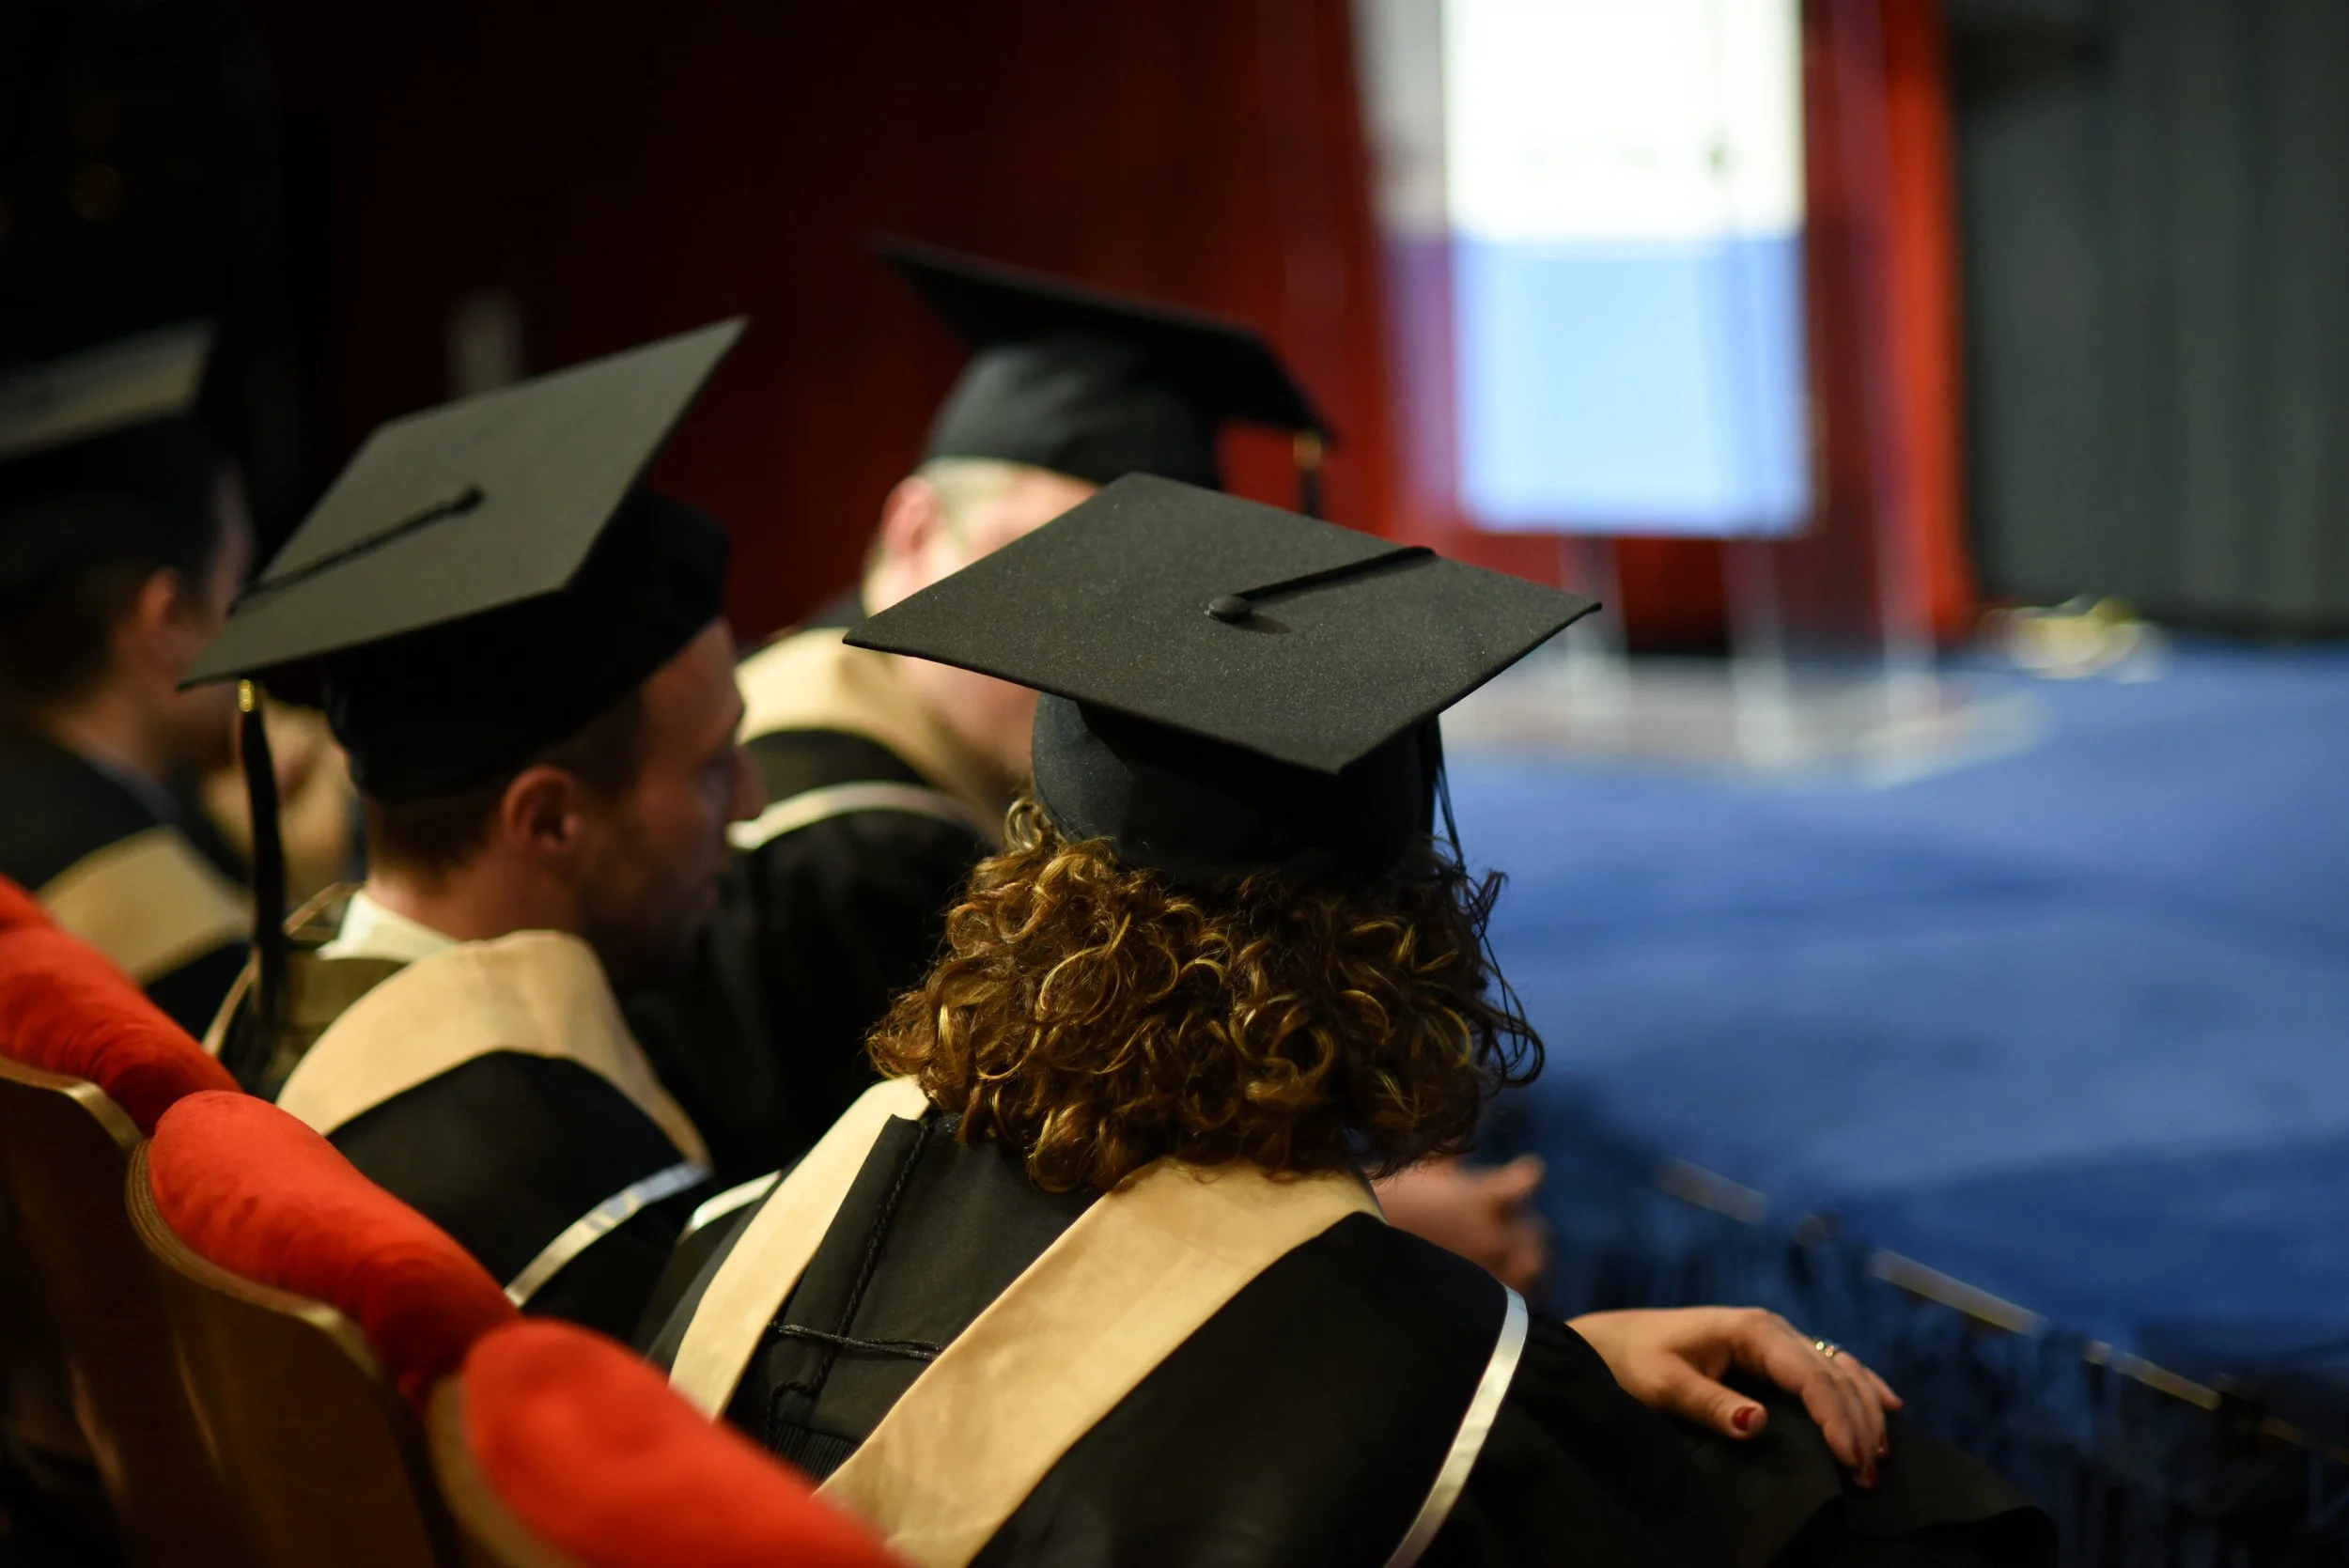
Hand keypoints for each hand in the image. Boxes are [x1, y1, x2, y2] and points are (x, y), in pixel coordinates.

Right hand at [1374, 1155, 1549, 1294]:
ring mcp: (1491, 1276)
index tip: (1524, 1173)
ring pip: (1533, 1266)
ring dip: (1525, 1258)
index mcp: (1479, 1200)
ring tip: (1512, 1258)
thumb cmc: (1382, 1209)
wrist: (1356, 1258)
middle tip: (1510, 1225)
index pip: (1525, 1180)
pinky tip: (1503, 1287)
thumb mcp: (1416, 1175)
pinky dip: (1516, 1289)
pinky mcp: (1484, 1306)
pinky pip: (1519, 1298)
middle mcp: (1492, 1238)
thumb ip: (1448, 1160)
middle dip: (1524, 1225)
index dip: (1524, 1175)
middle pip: (1535, 1230)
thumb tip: (1461, 1146)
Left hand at [1566, 1307, 1901, 1481]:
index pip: (1810, 1377)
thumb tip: (1757, 1423)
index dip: (1835, 1418)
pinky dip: (1861, 1388)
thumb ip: (1710, 1403)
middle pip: (1834, 1376)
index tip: (1850, 1460)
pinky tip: (1889, 1408)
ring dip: (1865, 1410)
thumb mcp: (1664, 1383)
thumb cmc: (1635, 1360)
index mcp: (1752, 1330)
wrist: (1616, 1341)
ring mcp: (1779, 1339)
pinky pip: (1831, 1367)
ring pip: (1840, 1370)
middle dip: (1858, 1423)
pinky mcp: (1777, 1353)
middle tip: (1868, 1475)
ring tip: (1879, 1457)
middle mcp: (1774, 1329)